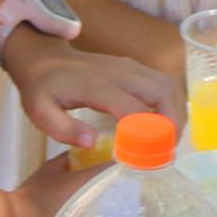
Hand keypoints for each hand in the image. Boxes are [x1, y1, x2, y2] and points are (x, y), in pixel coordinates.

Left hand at [8, 33, 180, 149]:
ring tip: (167, 140)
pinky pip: (164, 84)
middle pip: (164, 93)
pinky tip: (162, 125)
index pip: (135, 108)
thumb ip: (63, 128)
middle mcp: (122, 72)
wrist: (44, 57)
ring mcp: (132, 67)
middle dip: (173, 124)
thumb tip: (93, 143)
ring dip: (176, 114)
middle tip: (167, 151)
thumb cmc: (42, 88)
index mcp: (98, 85)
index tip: (147, 158)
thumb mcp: (40, 111)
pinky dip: (171, 105)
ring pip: (170, 86)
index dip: (146, 134)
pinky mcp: (136, 68)